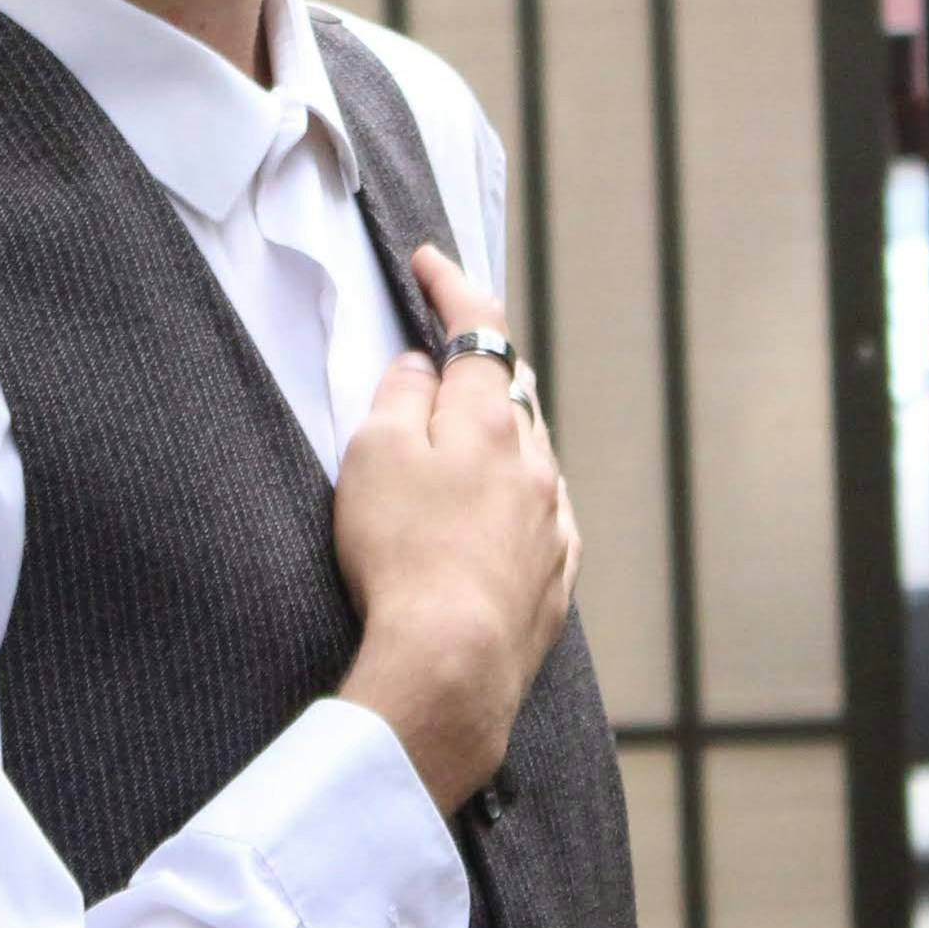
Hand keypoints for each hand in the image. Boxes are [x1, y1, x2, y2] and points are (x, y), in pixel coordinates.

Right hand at [335, 244, 579, 815]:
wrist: (451, 664)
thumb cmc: (402, 558)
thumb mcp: (373, 458)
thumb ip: (396, 399)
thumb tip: (418, 368)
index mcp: (488, 421)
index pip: (479, 328)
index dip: (452, 287)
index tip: (429, 263)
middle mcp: (535, 463)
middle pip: (512, 390)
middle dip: (480, 365)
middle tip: (442, 357)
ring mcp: (552, 522)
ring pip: (532, 454)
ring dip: (501, 436)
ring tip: (462, 445)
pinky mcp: (555, 577)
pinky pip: (543, 517)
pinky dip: (518, 499)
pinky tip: (495, 518)